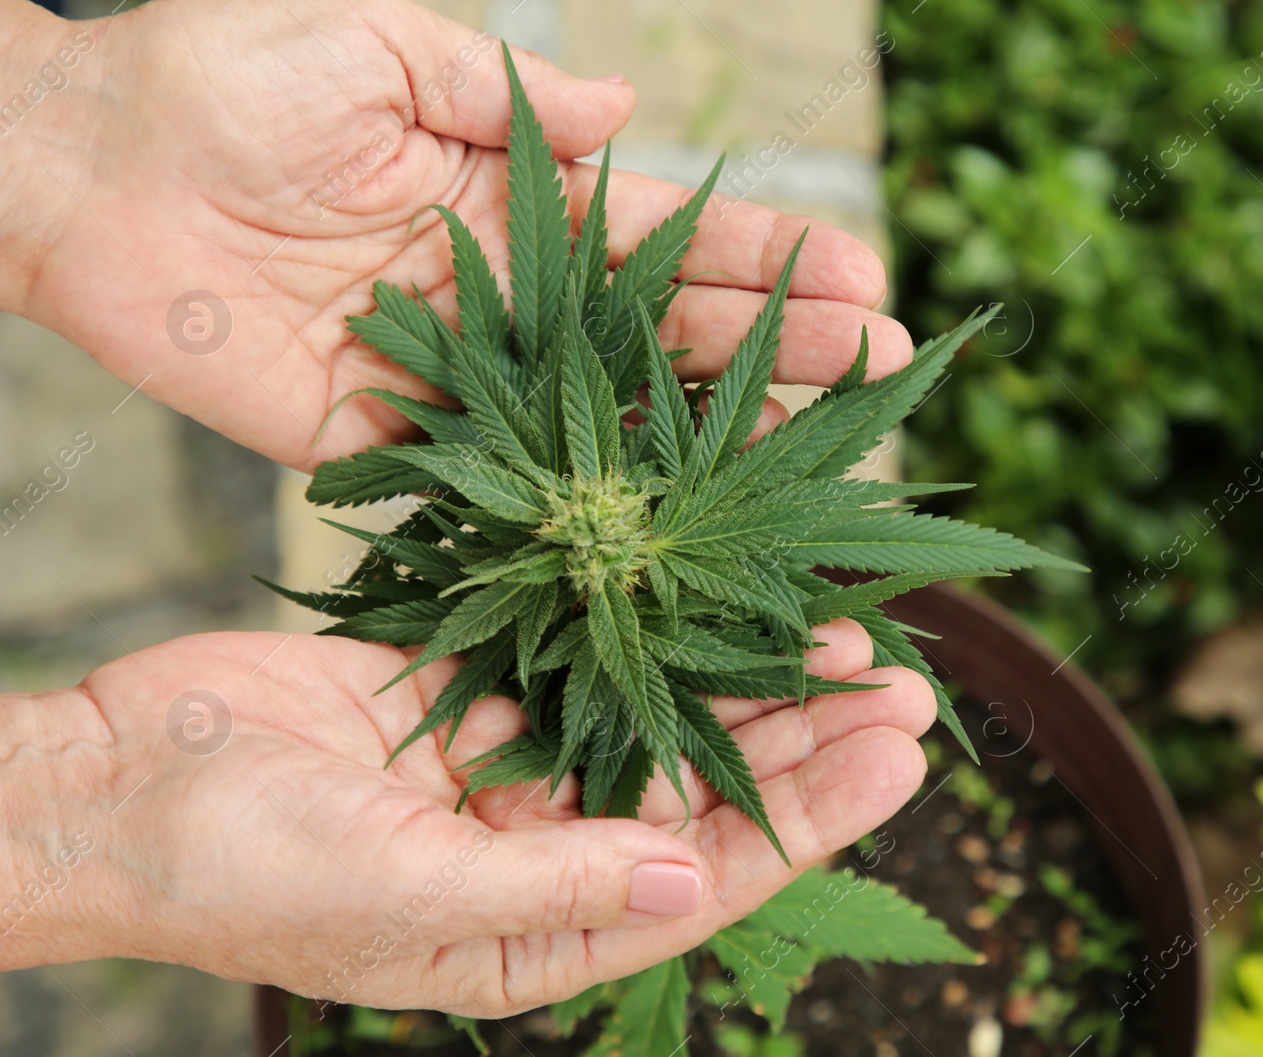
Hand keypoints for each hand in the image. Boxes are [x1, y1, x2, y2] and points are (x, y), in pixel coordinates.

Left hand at [0, 0, 909, 470]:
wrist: (90, 175)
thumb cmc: (224, 85)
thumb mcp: (379, 46)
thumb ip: (502, 90)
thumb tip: (632, 108)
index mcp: (516, 205)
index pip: (666, 238)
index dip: (763, 258)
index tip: (859, 275)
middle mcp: (512, 303)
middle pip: (667, 334)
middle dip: (778, 347)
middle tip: (883, 367)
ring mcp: (466, 382)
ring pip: (615, 415)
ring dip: (717, 430)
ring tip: (824, 444)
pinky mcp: (400, 444)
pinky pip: (510, 481)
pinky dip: (591, 507)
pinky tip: (675, 526)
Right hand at [0, 619, 933, 1014]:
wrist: (111, 783)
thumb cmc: (237, 864)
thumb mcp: (401, 890)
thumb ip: (552, 880)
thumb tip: (695, 871)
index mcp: (540, 928)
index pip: (711, 870)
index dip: (812, 812)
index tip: (899, 749)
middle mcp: (542, 849)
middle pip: (705, 789)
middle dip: (804, 737)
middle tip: (904, 675)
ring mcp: (507, 766)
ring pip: (657, 717)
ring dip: (740, 673)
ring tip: (834, 624)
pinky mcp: (468, 688)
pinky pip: (578, 653)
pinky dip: (644, 621)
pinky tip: (708, 581)